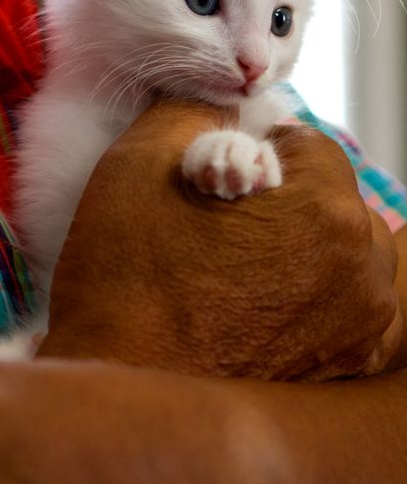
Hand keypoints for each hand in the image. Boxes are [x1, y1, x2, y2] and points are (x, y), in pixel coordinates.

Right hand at [38, 98, 403, 380]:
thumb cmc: (127, 275)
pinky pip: (340, 303)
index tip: (207, 171)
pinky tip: (248, 298)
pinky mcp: (346, 368)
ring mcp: (361, 329)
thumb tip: (220, 96)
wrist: (121, 387)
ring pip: (339, 249)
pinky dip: (304, 290)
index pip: (306, 142)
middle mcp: (363, 271)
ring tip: (229, 260)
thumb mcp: (140, 159)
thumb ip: (192, 105)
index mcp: (325, 210)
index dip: (249, 146)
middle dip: (279, 195)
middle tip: (213, 216)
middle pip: (330, 197)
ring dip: (296, 241)